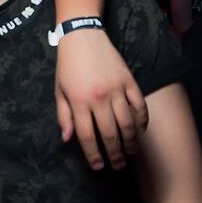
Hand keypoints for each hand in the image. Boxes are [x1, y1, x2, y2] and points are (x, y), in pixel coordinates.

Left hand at [54, 29, 147, 170]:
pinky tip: (140, 130)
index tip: (98, 166)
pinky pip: (139, 105)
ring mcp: (116, 89)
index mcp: (79, 101)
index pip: (87, 136)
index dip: (93, 154)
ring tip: (130, 153)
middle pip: (110, 133)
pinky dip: (142, 119)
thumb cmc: (68, 66)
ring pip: (127, 122)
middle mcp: (98, 97)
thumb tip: (68, 139)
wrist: (83, 35)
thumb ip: (64, 116)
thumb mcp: (59, 90)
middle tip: (118, 165)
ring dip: (130, 141)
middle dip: (114, 153)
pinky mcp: (129, 81)